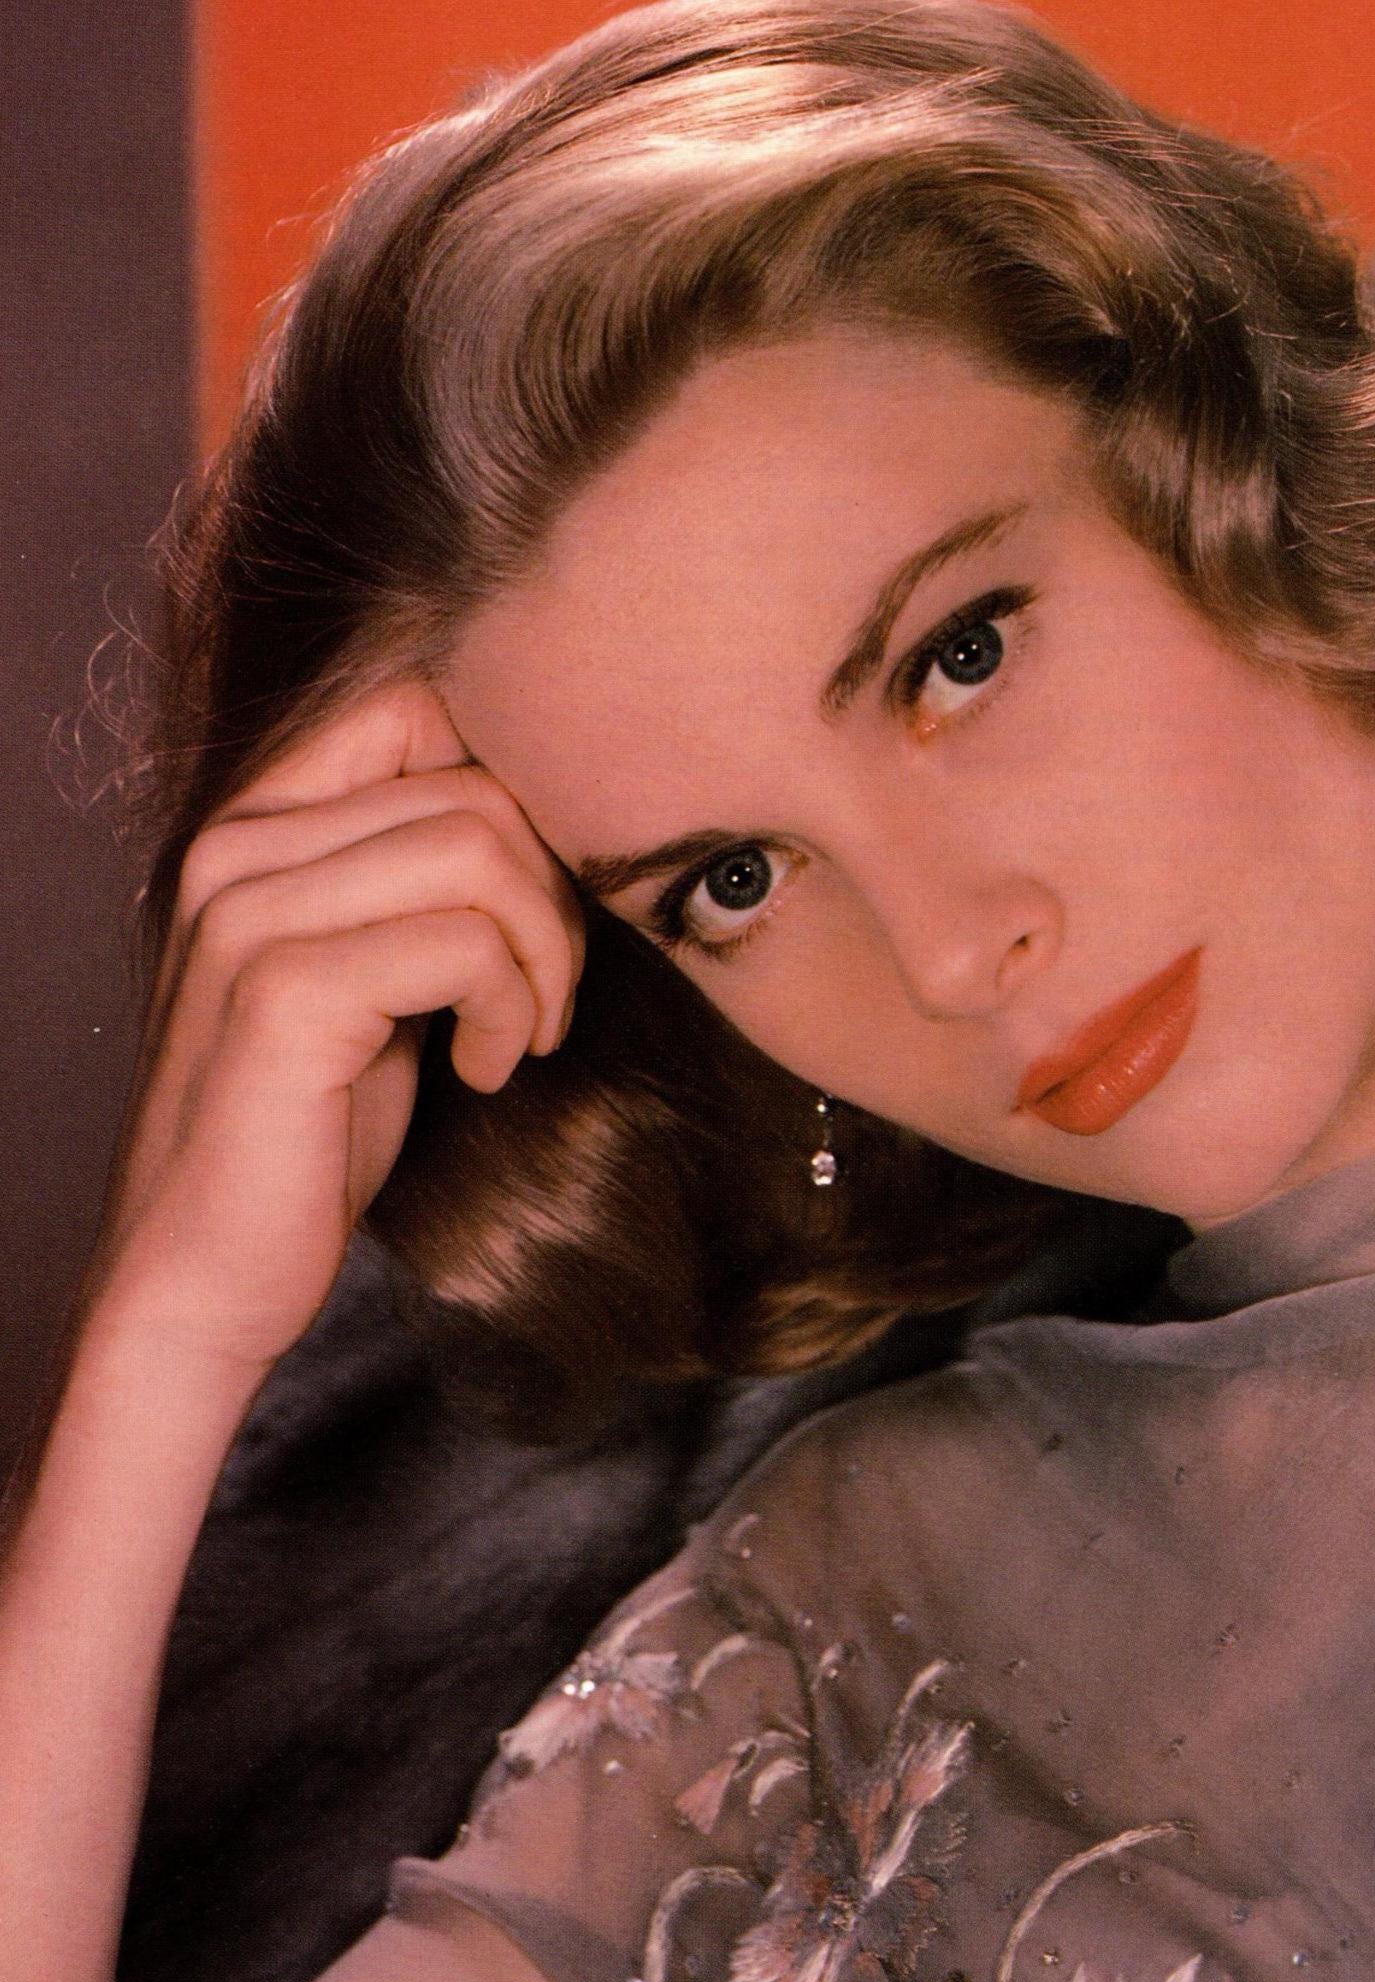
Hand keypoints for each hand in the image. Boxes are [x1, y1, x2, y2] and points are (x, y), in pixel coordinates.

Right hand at [74, 680, 586, 1405]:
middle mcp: (238, 846)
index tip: (532, 911)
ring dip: (544, 953)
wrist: (207, 1275)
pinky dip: (511, 1008)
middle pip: (477, 783)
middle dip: (554, 894)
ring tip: (522, 1032)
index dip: (518, 796)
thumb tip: (561, 812)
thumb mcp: (377, 972)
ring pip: (482, 846)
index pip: (422, 706)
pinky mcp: (284, 995)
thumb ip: (427, 879)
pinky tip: (485, 1070)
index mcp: (257, 824)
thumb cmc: (309, 1125)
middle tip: (544, 997)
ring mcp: (251, 915)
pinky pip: (463, 942)